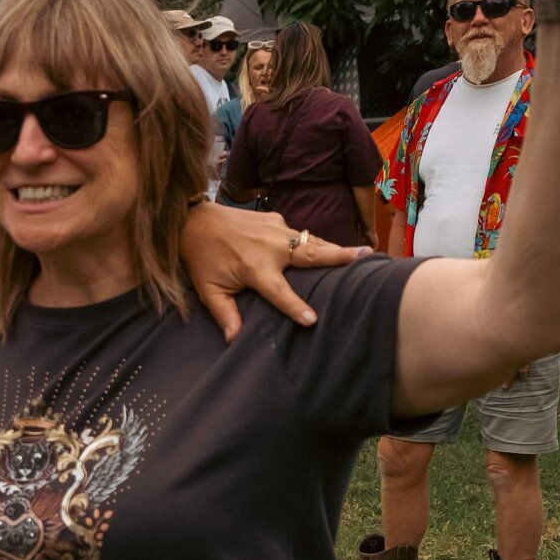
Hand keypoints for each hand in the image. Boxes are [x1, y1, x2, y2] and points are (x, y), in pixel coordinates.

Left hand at [179, 203, 366, 342]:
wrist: (193, 218)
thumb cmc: (201, 257)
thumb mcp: (208, 289)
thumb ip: (224, 314)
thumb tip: (234, 341)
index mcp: (254, 267)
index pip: (279, 292)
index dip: (295, 307)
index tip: (313, 321)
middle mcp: (270, 246)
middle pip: (311, 253)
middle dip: (339, 256)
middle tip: (366, 257)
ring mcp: (276, 228)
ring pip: (312, 240)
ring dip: (335, 248)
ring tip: (363, 253)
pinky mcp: (276, 218)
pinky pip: (301, 234)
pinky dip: (317, 242)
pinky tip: (332, 248)